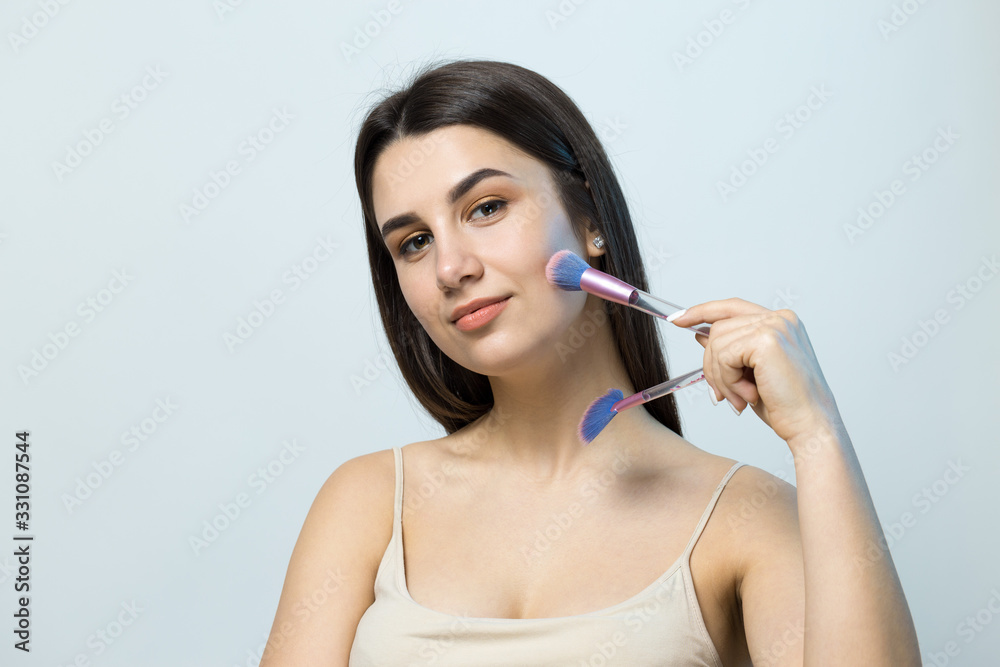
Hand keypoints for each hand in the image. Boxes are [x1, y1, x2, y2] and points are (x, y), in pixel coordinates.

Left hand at [669, 298, 844, 443]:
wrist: (810, 425)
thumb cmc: (784, 404)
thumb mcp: (748, 373)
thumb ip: (729, 350)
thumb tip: (700, 335)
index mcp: (780, 322)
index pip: (732, 307)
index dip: (703, 311)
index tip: (678, 319)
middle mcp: (780, 318)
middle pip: (718, 328)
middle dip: (712, 365)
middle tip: (723, 394)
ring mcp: (775, 326)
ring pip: (717, 343)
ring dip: (721, 378)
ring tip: (741, 397)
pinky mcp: (767, 340)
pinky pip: (724, 356)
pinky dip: (728, 380)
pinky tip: (748, 395)